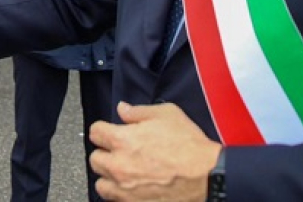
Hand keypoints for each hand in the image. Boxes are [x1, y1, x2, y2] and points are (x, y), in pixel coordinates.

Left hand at [88, 102, 220, 201]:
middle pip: (95, 159)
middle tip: (118, 152)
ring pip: (101, 184)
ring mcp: (125, 189)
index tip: (110, 131)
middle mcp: (118, 166)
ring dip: (109, 177)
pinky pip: (115, 201)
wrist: (208, 176)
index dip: (103, 129)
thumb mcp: (166, 114)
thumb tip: (122, 109)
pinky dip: (120, 194)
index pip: (95, 132)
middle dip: (105, 153)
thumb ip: (139, 111)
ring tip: (123, 173)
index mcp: (122, 140)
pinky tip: (132, 187)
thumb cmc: (189, 145)